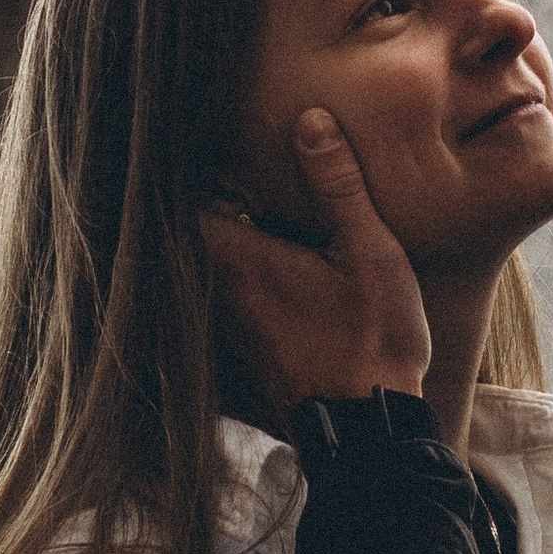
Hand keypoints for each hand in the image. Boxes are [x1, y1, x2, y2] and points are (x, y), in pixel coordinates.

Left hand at [199, 109, 432, 413]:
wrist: (369, 431)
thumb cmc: (371, 341)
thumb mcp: (368, 251)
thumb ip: (336, 185)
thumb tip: (310, 121)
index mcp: (238, 259)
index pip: (181, 199)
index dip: (183, 164)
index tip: (193, 130)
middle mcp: (218, 292)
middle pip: (189, 230)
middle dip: (202, 194)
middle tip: (216, 153)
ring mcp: (227, 324)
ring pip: (205, 264)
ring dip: (219, 232)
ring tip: (242, 195)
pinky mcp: (244, 346)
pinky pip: (223, 293)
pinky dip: (233, 267)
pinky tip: (268, 251)